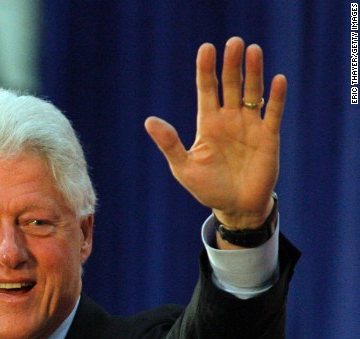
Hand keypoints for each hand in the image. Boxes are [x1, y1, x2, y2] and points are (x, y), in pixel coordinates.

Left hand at [145, 37, 286, 228]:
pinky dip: (276, 97)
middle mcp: (230, 119)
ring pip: (253, 93)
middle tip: (234, 42)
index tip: (207, 48)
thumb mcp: (184, 167)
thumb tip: (149, 120)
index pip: (207, 90)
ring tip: (253, 50)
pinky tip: (278, 80)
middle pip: (231, 85)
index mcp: (208, 123)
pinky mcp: (268, 137)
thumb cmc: (208, 187)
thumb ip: (170, 143)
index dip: (206, 69)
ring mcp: (250, 126)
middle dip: (232, 64)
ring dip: (253, 72)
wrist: (235, 207)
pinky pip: (273, 113)